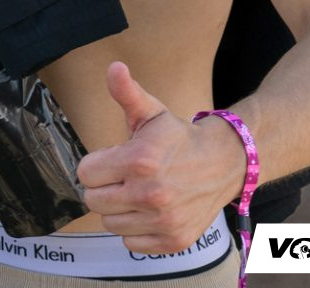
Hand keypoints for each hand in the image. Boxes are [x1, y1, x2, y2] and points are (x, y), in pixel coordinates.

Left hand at [78, 62, 244, 254]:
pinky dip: (136, 229)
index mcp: (140, 160)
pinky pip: (131, 243)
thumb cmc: (179, 138)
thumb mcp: (152, 112)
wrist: (224, 163)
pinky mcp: (174, 240)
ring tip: (136, 193)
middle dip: (103, 187)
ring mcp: (164, 220)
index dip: (95, 165)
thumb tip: (114, 67)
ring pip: (109, 223)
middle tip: (123, 177)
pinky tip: (149, 211)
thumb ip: (126, 92)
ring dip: (119, 209)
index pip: (85, 173)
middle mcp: (151, 194)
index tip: (113, 160)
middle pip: (93, 200)